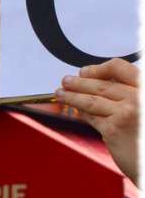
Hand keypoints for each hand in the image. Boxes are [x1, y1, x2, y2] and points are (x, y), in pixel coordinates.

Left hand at [55, 59, 138, 186]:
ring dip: (72, 96)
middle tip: (65, 81)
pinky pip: (91, 117)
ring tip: (60, 93)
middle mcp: (138, 97)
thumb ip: (127, 94)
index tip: (84, 71)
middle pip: (101, 84)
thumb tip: (97, 85)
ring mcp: (125, 113)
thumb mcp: (142, 106)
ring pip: (91, 100)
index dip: (98, 69)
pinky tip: (74, 109)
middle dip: (79, 83)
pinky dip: (81, 112)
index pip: (120, 67)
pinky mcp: (113, 129)